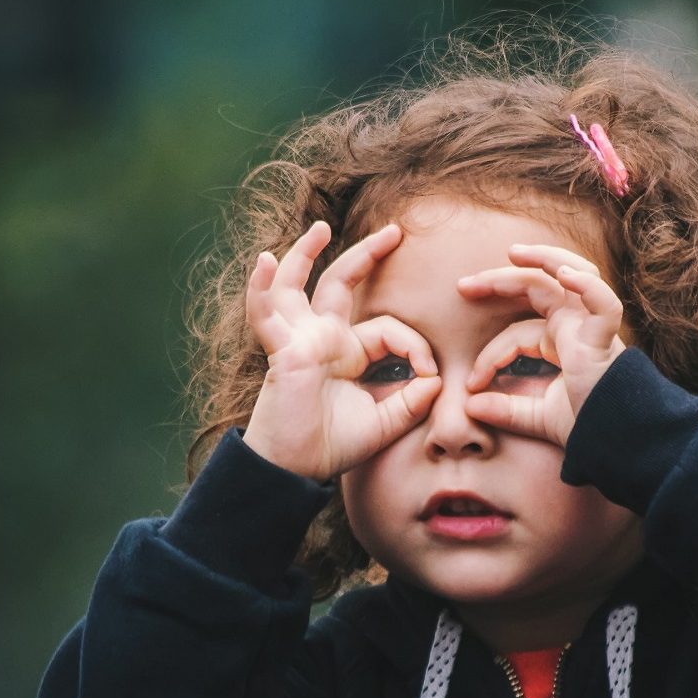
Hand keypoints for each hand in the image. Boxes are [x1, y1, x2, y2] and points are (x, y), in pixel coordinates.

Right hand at [241, 221, 441, 480]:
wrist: (295, 469)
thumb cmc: (332, 446)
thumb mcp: (384, 423)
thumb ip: (411, 402)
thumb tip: (436, 380)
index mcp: (348, 353)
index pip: (388, 329)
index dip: (415, 346)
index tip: (431, 375)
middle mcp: (322, 339)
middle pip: (342, 284)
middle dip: (367, 256)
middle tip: (395, 231)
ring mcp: (299, 340)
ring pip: (297, 286)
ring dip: (304, 254)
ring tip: (320, 228)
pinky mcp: (282, 351)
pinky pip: (265, 314)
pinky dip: (261, 288)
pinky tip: (265, 262)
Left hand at [456, 243, 625, 446]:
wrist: (617, 441)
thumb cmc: (586, 426)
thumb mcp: (537, 418)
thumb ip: (506, 411)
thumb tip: (469, 406)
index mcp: (561, 341)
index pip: (516, 333)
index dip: (490, 355)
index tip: (471, 384)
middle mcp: (576, 326)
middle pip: (537, 288)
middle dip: (500, 280)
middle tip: (463, 287)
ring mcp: (592, 327)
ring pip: (571, 275)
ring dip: (543, 259)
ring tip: (513, 253)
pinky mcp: (605, 337)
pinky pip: (602, 302)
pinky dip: (586, 285)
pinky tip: (563, 273)